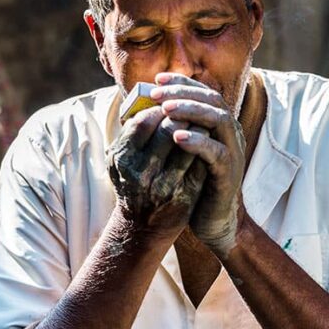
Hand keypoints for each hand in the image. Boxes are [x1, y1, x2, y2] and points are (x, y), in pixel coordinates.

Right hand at [106, 104, 207, 238]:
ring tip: (202, 120)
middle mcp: (141, 172)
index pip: (143, 121)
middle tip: (189, 108)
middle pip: (167, 129)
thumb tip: (146, 100)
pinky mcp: (184, 196)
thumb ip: (130, 134)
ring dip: (198, 127)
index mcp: (122, 158)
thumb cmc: (132, 185)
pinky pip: (198, 164)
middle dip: (181, 114)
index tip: (168, 103)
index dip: (159, 108)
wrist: (142, 227)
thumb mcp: (121, 161)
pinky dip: (204, 148)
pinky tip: (207, 142)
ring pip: (187, 144)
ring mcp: (163, 185)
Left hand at [151, 73, 244, 256]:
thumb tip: (141, 107)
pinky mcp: (229, 172)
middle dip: (183, 92)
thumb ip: (170, 128)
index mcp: (217, 124)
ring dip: (192, 111)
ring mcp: (232, 151)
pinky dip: (198, 142)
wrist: (212, 219)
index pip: (202, 92)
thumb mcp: (179, 151)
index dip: (181, 83)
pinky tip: (177, 138)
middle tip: (156, 93)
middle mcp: (229, 133)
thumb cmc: (192, 182)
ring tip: (167, 109)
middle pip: (212, 100)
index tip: (155, 80)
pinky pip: (217, 152)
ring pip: (219, 120)